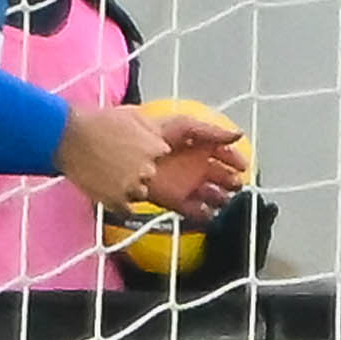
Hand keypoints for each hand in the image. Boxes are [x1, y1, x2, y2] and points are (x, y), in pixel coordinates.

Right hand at [56, 105, 170, 210]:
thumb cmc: (94, 122)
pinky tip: (113, 196)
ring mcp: (130, 186)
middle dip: (139, 169)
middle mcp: (146, 168)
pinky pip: (126, 210)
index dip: (148, 151)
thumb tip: (158, 133)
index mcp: (153, 147)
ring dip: (130, 187)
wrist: (66, 136)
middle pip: (150, 173)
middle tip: (121, 163)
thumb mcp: (130, 114)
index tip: (138, 150)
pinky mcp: (114, 199)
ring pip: (140, 192)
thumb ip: (150, 126)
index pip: (161, 153)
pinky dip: (121, 205)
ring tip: (113, 178)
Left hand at [141, 107, 248, 222]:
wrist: (98, 147)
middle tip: (235, 185)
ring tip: (224, 200)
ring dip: (218, 198)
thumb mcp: (177, 125)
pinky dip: (201, 214)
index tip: (242, 165)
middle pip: (217, 174)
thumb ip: (208, 131)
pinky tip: (209, 214)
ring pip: (208, 193)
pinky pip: (190, 209)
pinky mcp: (168, 199)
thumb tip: (237, 134)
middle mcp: (189, 162)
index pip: (220, 150)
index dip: (233, 158)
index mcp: (193, 142)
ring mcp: (180, 181)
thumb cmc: (135, 129)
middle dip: (230, 181)